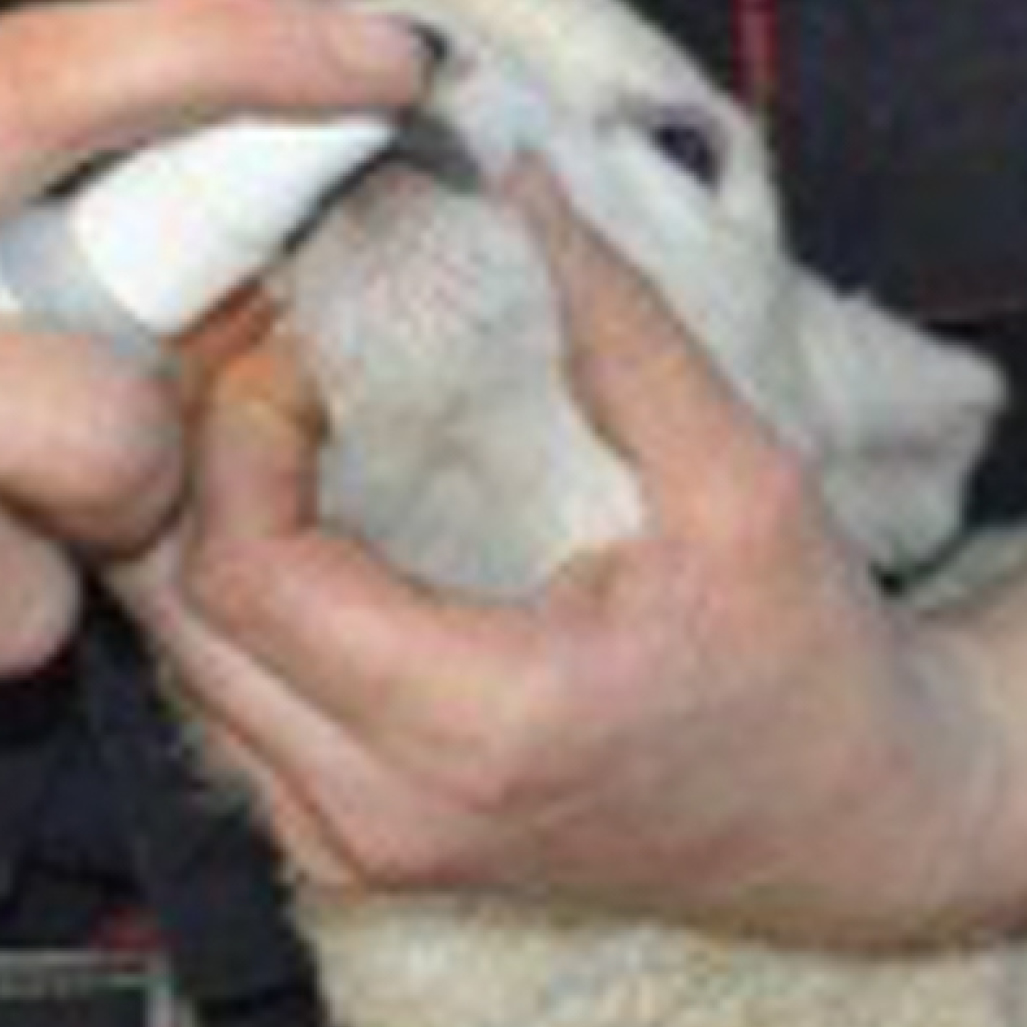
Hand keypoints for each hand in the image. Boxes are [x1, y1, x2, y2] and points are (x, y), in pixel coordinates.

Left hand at [124, 181, 1026, 950]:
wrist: (846, 828)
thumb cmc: (808, 663)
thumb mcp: (748, 482)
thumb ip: (625, 334)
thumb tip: (517, 181)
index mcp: (478, 730)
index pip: (250, 574)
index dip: (235, 434)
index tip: (298, 338)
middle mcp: (384, 814)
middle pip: (180, 622)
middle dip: (182, 463)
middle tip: (242, 340)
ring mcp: (355, 846)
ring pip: (183, 670)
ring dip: (189, 524)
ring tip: (250, 399)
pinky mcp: (350, 844)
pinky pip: (223, 708)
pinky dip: (222, 597)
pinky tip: (272, 498)